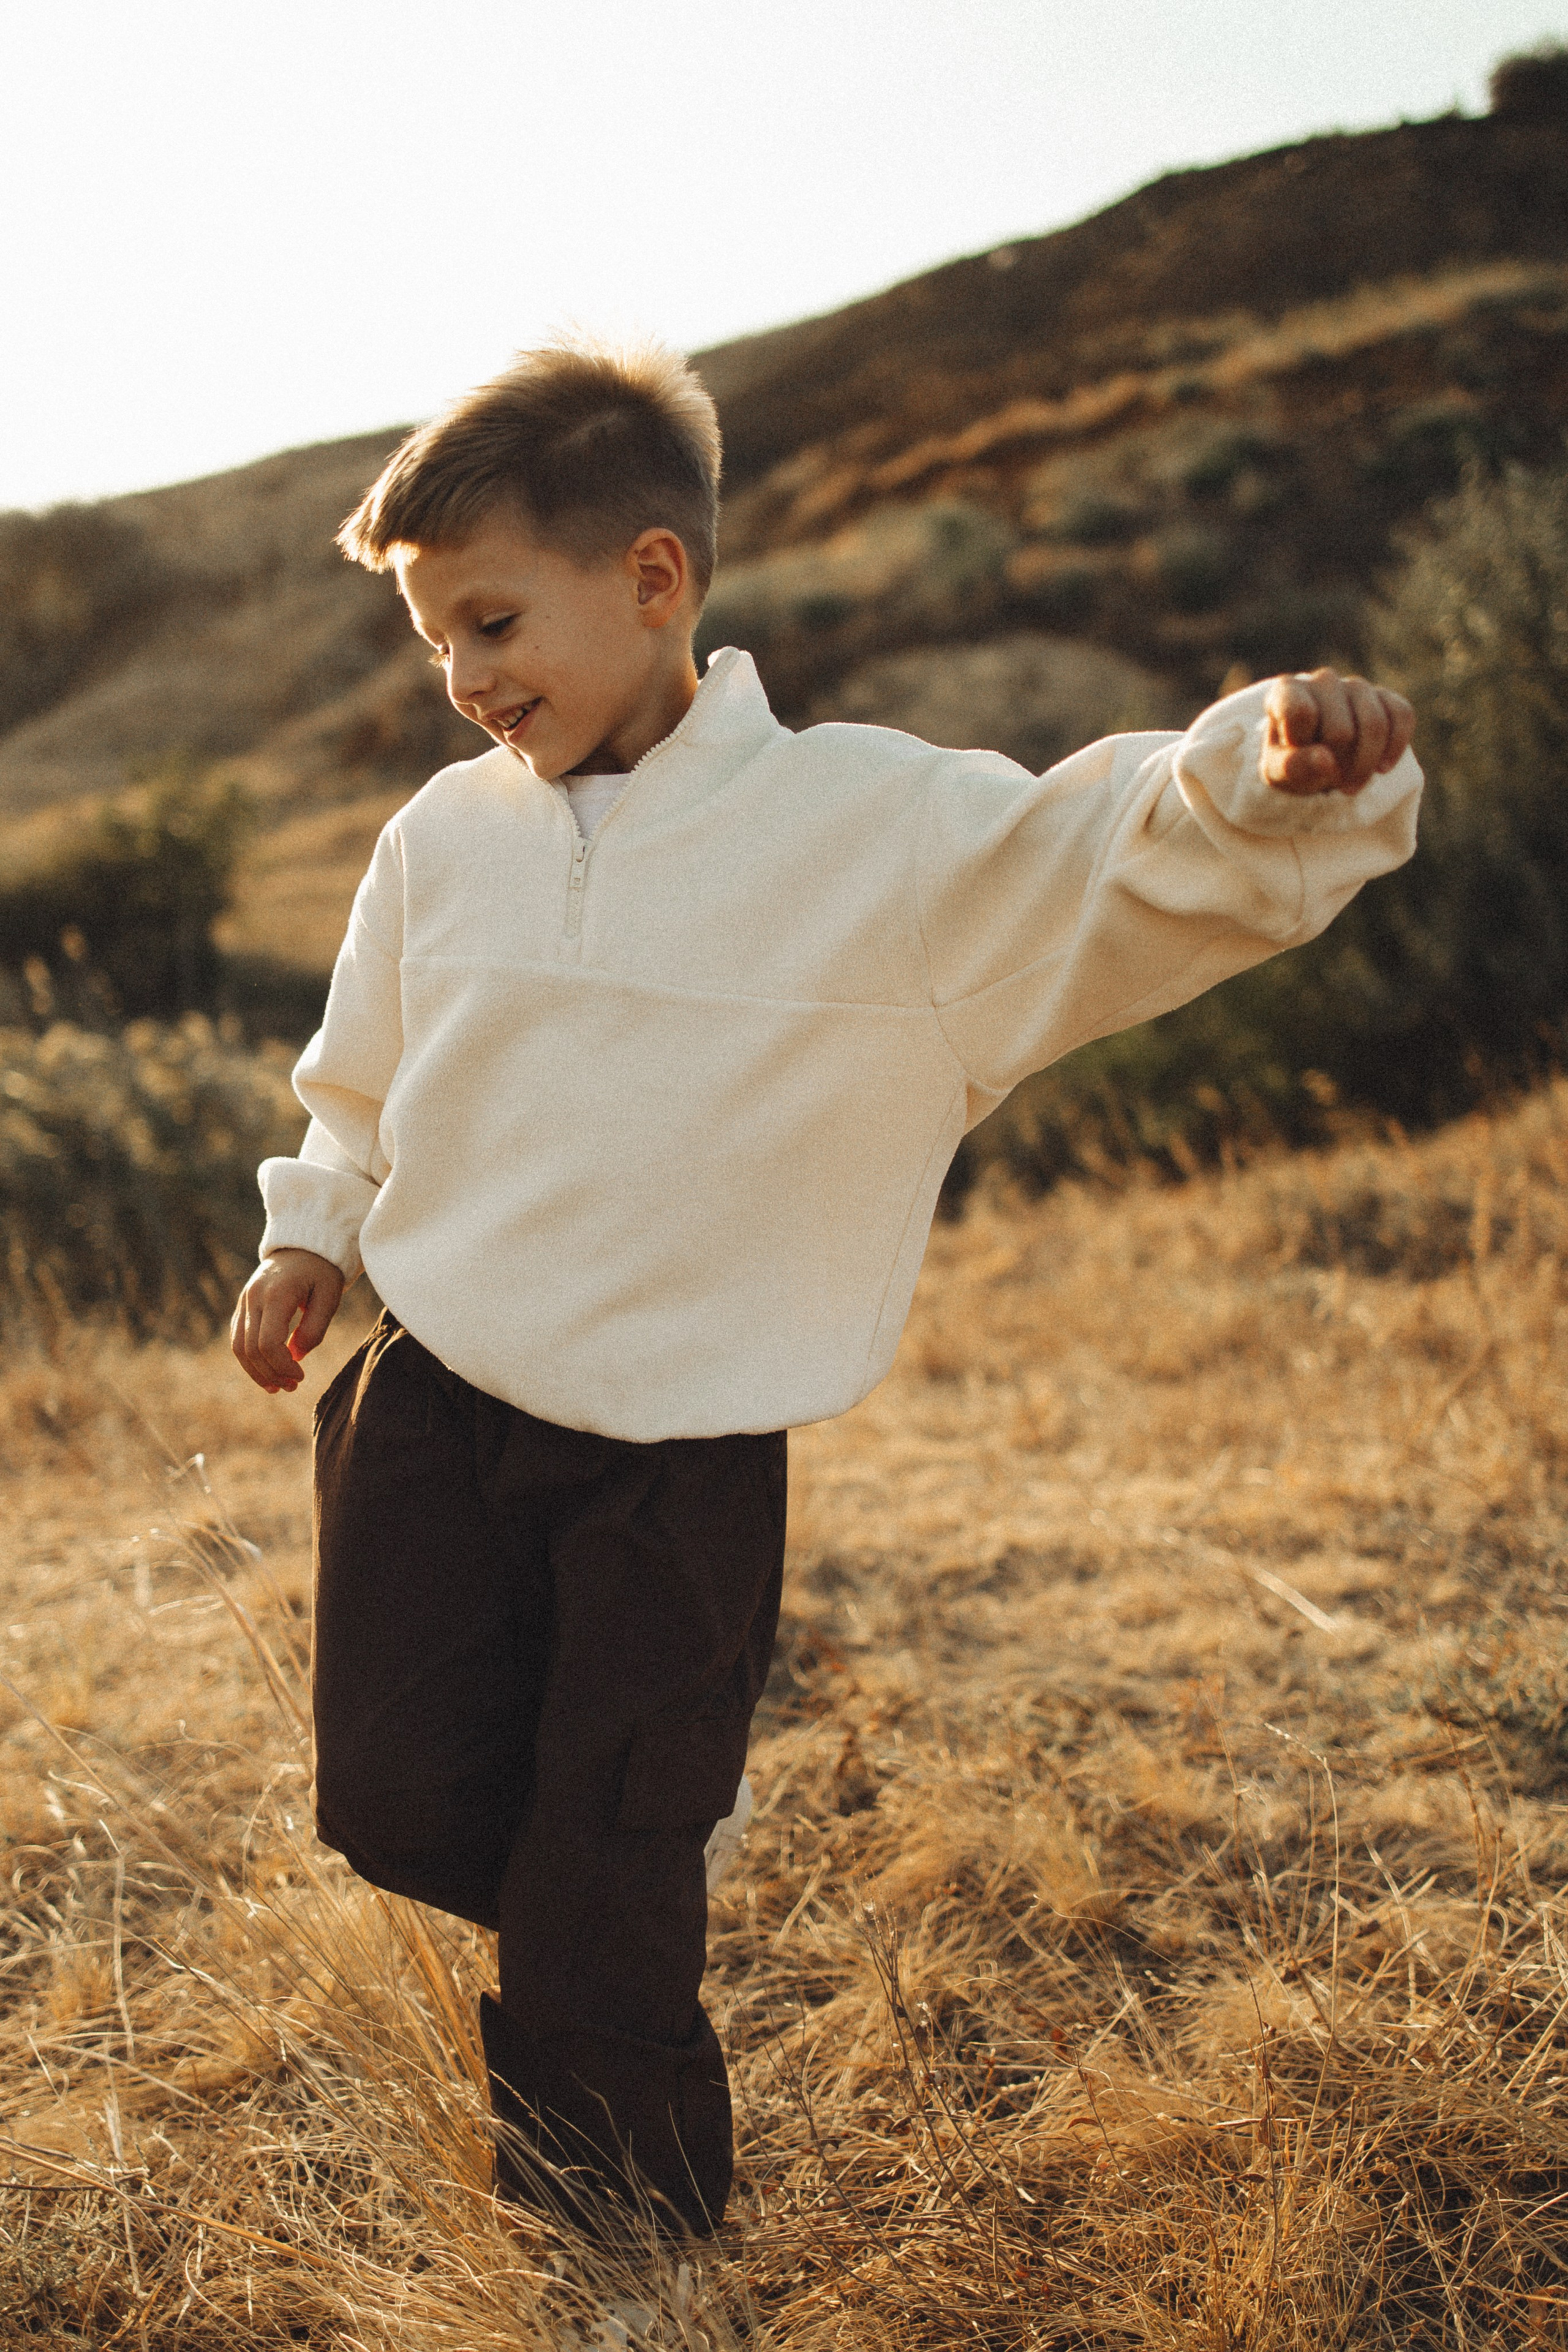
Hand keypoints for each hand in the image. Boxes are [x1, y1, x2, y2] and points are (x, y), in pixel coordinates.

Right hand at [231, 1248, 344, 1393]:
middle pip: (250, 1349)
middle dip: (270, 1373)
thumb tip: (296, 1356)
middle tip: (292, 1386)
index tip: (300, 1376)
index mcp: (276, 1294)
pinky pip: (237, 1338)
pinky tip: (267, 1372)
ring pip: (238, 1347)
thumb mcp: (329, 1296)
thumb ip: (314, 1328)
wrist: (303, 1246)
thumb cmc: (321, 1271)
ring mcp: (244, 1300)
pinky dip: (249, 1359)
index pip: (268, 1342)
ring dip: (256, 1371)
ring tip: (277, 1386)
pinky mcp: (242, 1305)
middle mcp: (254, 1297)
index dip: (282, 1366)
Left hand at [1262, 668, 1414, 796]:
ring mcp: (1356, 685)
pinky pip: (1402, 716)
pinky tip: (1381, 768)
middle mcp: (1323, 680)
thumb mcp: (1279, 773)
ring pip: (1375, 725)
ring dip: (1366, 766)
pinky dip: (1395, 748)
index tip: (1297, 762)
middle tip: (1329, 782)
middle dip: (1338, 767)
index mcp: (1287, 691)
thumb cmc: (1292, 763)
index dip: (1305, 746)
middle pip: (1341, 731)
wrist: (1315, 759)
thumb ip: (1293, 767)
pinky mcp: (1385, 696)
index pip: (1301, 713)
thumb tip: (1327, 761)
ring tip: (1351, 785)